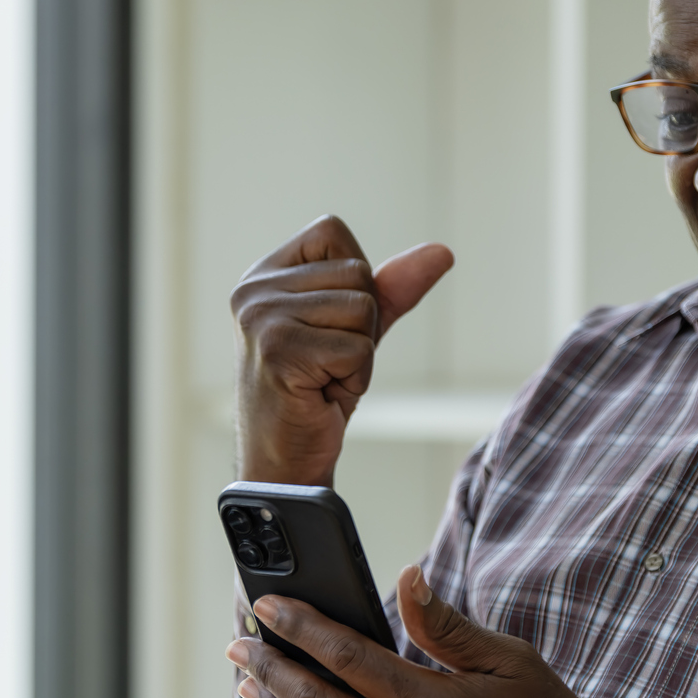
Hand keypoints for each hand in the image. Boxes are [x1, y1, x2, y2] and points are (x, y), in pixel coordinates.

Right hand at [231, 216, 453, 485]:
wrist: (285, 465)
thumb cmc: (315, 396)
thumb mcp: (355, 331)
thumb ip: (391, 289)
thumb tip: (442, 252)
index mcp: (264, 275)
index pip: (332, 231)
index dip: (354, 278)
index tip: (328, 325)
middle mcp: (255, 290)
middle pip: (356, 273)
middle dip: (362, 324)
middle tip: (327, 363)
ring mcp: (262, 318)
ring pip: (362, 309)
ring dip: (359, 354)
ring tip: (323, 379)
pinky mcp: (279, 350)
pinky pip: (358, 348)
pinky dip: (355, 378)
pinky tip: (321, 396)